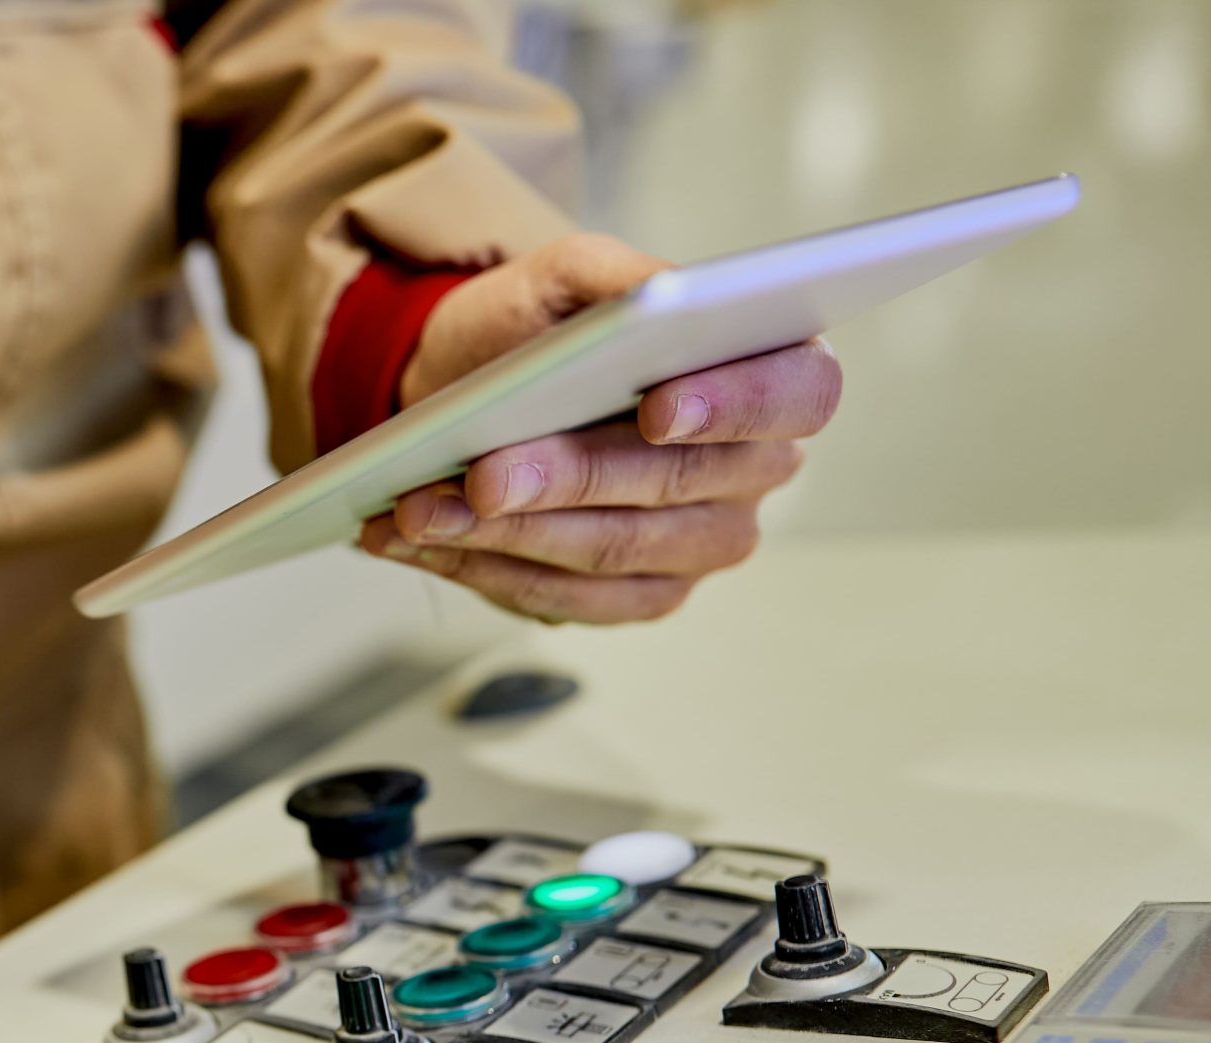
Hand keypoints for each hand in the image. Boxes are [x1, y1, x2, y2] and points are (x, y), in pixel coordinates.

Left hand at [360, 233, 841, 623]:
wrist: (474, 391)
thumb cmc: (539, 329)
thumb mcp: (569, 275)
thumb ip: (622, 276)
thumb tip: (658, 297)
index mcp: (775, 375)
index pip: (794, 396)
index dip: (732, 406)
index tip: (655, 407)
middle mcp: (756, 470)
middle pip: (673, 486)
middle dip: (566, 480)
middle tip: (481, 476)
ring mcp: (700, 544)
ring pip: (608, 552)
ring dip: (503, 535)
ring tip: (416, 510)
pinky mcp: (638, 597)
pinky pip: (565, 600)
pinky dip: (482, 571)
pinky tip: (418, 545)